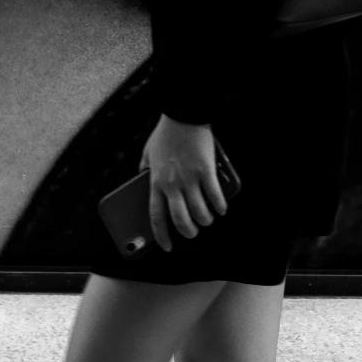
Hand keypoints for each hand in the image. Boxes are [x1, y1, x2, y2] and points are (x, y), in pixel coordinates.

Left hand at [142, 115, 230, 251]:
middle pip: (180, 220)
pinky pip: (215, 197)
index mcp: (155, 182)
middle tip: (193, 233)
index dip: (161, 236)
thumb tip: (141, 179)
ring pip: (200, 213)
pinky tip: (221, 208)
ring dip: (205, 221)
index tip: (167, 246)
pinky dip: (219, 206)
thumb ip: (144, 168)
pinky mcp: (206, 171)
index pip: (156, 217)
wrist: (184, 115)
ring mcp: (190, 179)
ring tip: (208, 219)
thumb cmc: (165, 133)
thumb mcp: (148, 152)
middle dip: (188, 232)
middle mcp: (172, 185)